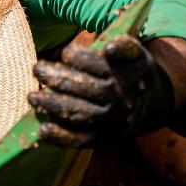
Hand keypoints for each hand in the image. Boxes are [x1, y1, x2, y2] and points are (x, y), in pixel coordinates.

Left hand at [27, 35, 177, 146]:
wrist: (154, 106)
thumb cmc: (133, 72)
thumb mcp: (136, 54)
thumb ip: (124, 46)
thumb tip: (109, 48)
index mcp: (127, 76)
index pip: (96, 64)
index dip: (76, 56)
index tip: (66, 52)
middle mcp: (120, 100)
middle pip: (83, 87)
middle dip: (56, 77)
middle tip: (37, 68)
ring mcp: (111, 121)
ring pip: (78, 113)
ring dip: (51, 105)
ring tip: (32, 95)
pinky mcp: (103, 138)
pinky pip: (80, 140)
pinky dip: (60, 137)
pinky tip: (42, 129)